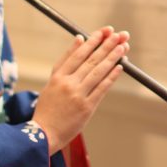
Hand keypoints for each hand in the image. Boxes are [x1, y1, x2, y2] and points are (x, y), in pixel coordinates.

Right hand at [33, 26, 128, 155]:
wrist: (43, 134)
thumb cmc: (48, 108)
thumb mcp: (51, 83)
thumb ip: (65, 62)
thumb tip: (79, 40)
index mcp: (58, 77)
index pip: (78, 54)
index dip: (92, 42)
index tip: (103, 32)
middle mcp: (68, 84)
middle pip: (91, 61)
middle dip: (106, 46)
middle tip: (119, 35)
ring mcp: (78, 96)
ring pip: (98, 72)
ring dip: (112, 58)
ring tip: (122, 47)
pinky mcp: (87, 108)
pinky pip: (102, 89)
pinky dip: (111, 77)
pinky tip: (120, 67)